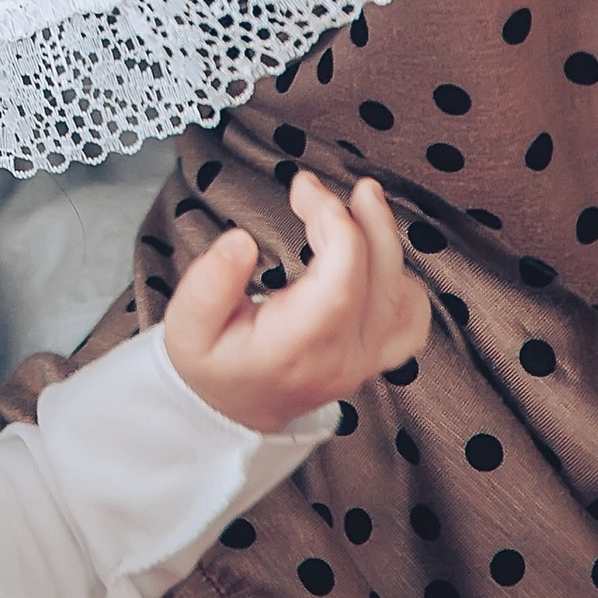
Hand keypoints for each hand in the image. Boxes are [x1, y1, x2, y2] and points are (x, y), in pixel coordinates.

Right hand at [162, 164, 425, 435]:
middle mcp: (343, 356)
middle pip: (379, 276)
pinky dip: (403, 279)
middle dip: (356, 215)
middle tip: (317, 187)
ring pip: (402, 292)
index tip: (302, 187)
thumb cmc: (210, 364)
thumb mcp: (185, 327)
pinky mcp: (374, 356)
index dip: (335, 223)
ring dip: (384, 238)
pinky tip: (376, 256)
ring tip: (357, 201)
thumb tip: (240, 240)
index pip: (341, 279)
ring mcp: (365, 359)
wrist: (231, 411)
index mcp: (297, 346)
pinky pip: (411, 320)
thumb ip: (208, 284)